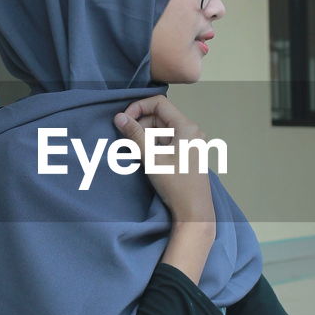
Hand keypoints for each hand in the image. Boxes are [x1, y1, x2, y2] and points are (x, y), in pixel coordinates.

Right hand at [113, 94, 213, 225]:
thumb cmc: (176, 185)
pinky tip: (145, 156)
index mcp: (186, 127)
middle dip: (141, 123)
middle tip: (126, 138)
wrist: (194, 211)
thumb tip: (120, 117)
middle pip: (160, 116)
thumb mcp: (151, 158)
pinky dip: (154, 144)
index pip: (159, 103)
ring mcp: (190, 142)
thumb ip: (134, 135)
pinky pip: (167, 140)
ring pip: (162, 129)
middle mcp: (191, 131)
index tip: (124, 119)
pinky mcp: (187, 153)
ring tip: (134, 149)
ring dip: (145, 135)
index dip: (139, 107)